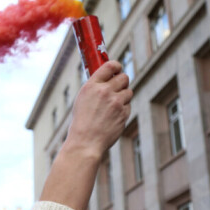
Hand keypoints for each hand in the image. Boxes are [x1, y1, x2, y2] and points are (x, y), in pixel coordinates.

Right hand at [38, 60, 131, 209]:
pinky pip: (128, 106)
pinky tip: (113, 117)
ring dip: (124, 96)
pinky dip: (123, 110)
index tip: (117, 68)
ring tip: (113, 106)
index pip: (110, 66)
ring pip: (128, 92)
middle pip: (124, 77)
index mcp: (92, 86)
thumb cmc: (81, 123)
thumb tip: (107, 79)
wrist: (85, 143)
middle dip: (122, 81)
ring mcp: (116, 103)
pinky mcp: (123, 114)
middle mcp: (105, 91)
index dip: (116, 66)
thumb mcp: (82, 100)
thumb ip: (95, 88)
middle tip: (118, 87)